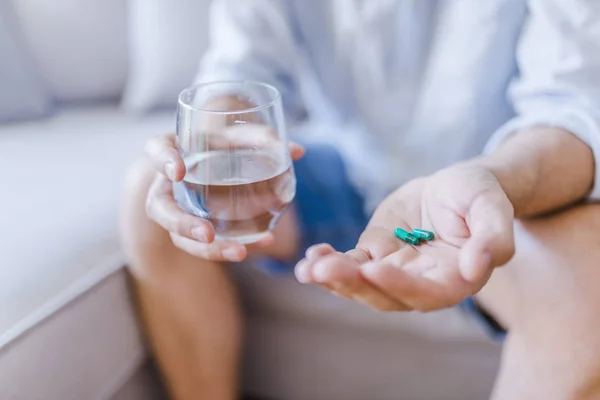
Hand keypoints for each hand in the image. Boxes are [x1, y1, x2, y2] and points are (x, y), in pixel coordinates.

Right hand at [144, 130, 304, 261]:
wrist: (216, 159)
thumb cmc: (223, 143)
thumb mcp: (238, 137)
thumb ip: (262, 140)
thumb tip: (298, 151)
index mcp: (172, 150)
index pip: (156, 150)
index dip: (162, 160)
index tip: (178, 170)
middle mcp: (167, 183)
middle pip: (159, 208)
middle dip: (181, 224)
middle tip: (207, 234)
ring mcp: (178, 209)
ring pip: (179, 237)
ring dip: (208, 250)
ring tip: (239, 252)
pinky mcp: (193, 229)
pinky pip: (204, 246)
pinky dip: (229, 249)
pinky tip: (261, 244)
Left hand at [295, 164, 514, 310]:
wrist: (453, 186)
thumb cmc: (478, 195)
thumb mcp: (492, 208)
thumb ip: (493, 238)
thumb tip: (478, 268)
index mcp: (455, 279)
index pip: (428, 293)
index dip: (400, 285)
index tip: (374, 268)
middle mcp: (421, 283)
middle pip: (386, 295)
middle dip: (354, 284)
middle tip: (324, 269)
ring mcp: (394, 271)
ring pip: (362, 285)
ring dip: (334, 279)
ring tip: (308, 268)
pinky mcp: (374, 254)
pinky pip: (349, 264)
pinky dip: (328, 263)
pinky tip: (308, 259)